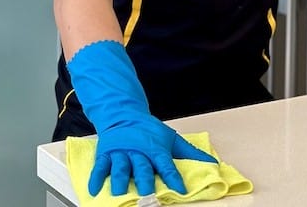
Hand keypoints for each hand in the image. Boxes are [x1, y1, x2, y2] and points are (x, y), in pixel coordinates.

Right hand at [89, 118, 215, 195]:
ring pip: (121, 167)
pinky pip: (100, 166)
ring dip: (120, 180)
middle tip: (148, 193)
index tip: (180, 189)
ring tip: (120, 192)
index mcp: (155, 149)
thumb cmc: (149, 131)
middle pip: (142, 167)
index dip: (173, 176)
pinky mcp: (106, 153)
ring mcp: (121, 153)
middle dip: (145, 180)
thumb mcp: (171, 139)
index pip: (166, 164)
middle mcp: (138, 152)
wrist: (125, 114)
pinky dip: (96, 177)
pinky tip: (94, 189)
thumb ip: (190, 153)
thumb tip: (213, 163)